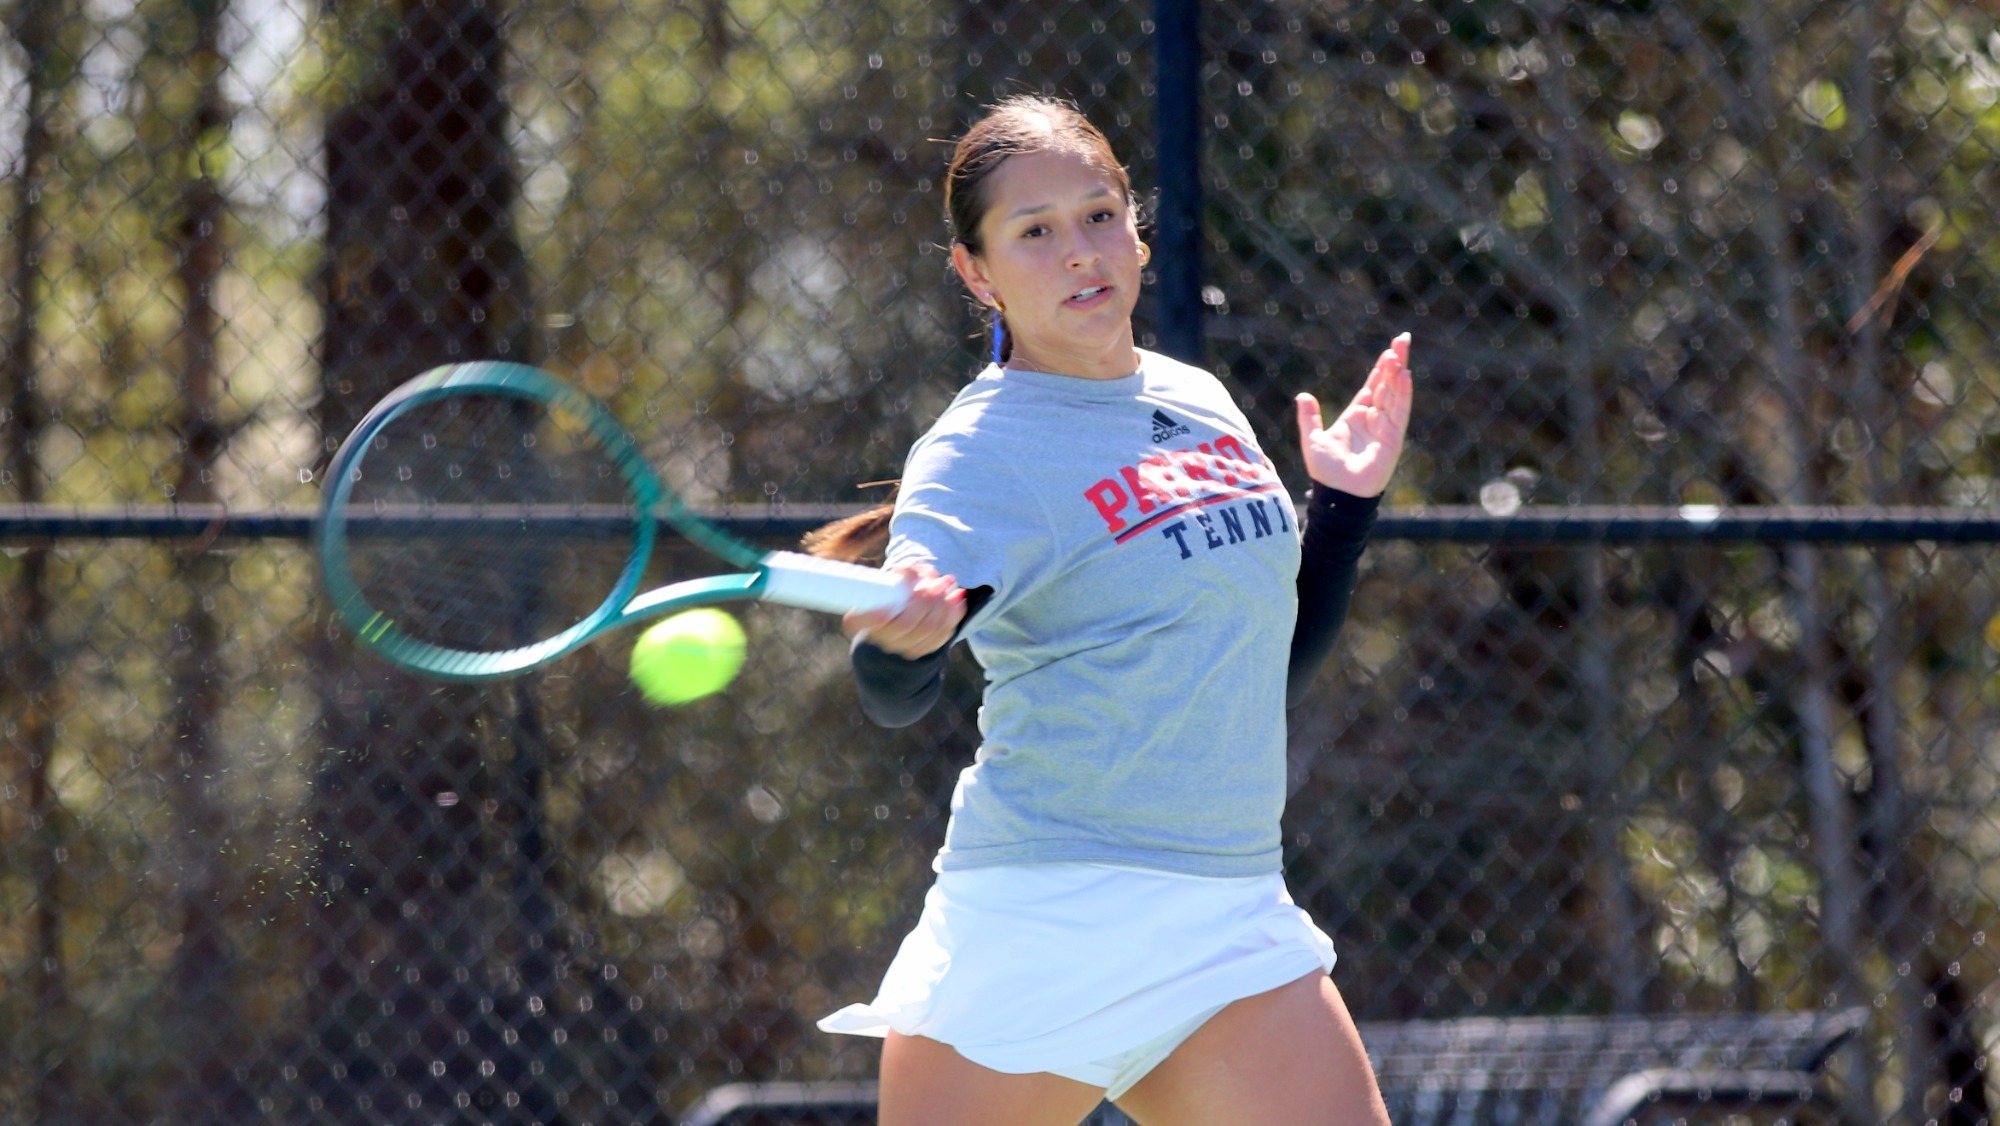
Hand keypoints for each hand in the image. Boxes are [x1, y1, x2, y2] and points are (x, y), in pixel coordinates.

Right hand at [842, 561, 965, 658]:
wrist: (901, 610)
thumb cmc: (894, 588)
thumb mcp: (894, 576)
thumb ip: (905, 570)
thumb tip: (917, 569)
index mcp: (861, 619)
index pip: (864, 622)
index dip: (876, 616)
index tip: (890, 602)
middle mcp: (881, 637)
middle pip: (905, 624)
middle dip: (926, 600)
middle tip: (937, 581)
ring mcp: (902, 647)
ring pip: (928, 631)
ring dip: (943, 604)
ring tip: (948, 583)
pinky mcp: (922, 649)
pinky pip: (941, 635)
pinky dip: (954, 615)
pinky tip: (958, 598)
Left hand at [1296, 332, 1412, 497]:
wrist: (1336, 494)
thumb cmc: (1326, 472)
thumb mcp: (1312, 438)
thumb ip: (1309, 417)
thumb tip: (1302, 395)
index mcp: (1356, 417)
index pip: (1372, 387)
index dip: (1380, 369)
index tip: (1390, 350)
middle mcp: (1373, 420)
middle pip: (1387, 385)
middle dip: (1395, 362)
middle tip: (1403, 338)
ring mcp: (1385, 428)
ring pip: (1394, 394)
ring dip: (1398, 373)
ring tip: (1401, 350)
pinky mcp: (1392, 439)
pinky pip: (1399, 412)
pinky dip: (1403, 394)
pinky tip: (1404, 376)